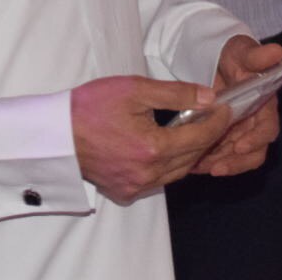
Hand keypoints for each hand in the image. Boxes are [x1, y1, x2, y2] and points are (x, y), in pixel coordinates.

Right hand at [71, 76, 229, 204]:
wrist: (54, 133)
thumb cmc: (90, 107)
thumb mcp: (135, 90)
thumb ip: (176, 94)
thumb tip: (208, 98)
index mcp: (152, 148)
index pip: (198, 137)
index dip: (217, 122)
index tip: (227, 109)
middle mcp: (147, 173)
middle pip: (191, 157)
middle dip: (207, 137)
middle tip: (216, 118)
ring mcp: (135, 186)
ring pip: (177, 172)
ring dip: (189, 153)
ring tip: (195, 131)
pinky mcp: (124, 191)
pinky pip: (158, 181)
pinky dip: (169, 166)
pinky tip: (168, 149)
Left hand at [195, 36, 281, 176]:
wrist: (217, 58)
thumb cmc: (234, 55)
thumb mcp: (243, 52)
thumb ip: (257, 55)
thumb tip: (277, 51)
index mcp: (266, 105)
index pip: (268, 129)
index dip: (256, 140)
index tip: (239, 146)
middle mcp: (256, 123)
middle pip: (254, 152)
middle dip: (236, 162)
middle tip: (216, 168)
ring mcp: (240, 132)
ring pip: (236, 158)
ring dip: (220, 165)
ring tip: (199, 167)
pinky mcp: (225, 137)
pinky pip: (221, 156)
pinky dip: (208, 162)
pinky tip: (191, 165)